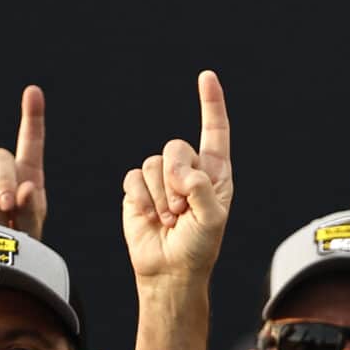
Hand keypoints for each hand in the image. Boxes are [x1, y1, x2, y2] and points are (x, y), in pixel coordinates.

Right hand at [120, 71, 233, 290]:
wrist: (170, 272)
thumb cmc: (199, 248)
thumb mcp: (213, 219)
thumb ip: (202, 189)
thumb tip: (181, 172)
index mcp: (215, 173)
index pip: (214, 131)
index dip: (210, 104)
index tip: (206, 77)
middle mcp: (188, 171)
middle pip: (176, 147)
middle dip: (177, 178)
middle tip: (183, 209)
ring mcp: (161, 179)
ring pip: (153, 163)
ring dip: (161, 196)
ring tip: (170, 219)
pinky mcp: (137, 190)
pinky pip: (134, 178)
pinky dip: (143, 200)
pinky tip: (152, 219)